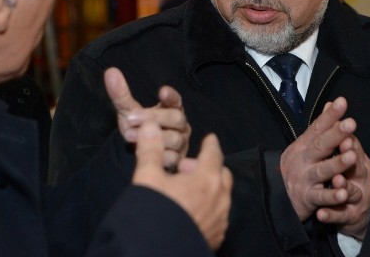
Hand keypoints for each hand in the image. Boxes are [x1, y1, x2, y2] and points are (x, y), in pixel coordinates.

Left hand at [104, 67, 190, 169]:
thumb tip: (111, 71)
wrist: (140, 150)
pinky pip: (173, 158)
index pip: (175, 100)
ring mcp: (181, 142)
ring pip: (175, 139)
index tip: (162, 91)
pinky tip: (146, 154)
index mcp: (172, 108)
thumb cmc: (138, 125)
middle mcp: (180, 124)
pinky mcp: (178, 159)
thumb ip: (121, 94)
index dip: (170, 96)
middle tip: (132, 118)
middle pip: (175, 118)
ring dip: (154, 138)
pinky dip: (160, 156)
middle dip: (154, 118)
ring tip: (131, 136)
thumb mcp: (128, 110)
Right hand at [133, 121, 232, 249]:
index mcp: (207, 180)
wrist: (155, 251)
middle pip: (222, 175)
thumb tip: (150, 125)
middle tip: (186, 169)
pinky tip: (191, 212)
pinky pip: (218, 216)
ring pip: (221, 196)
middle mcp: (219, 200)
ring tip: (186, 191)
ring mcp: (220, 221)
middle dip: (208, 167)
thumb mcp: (147, 177)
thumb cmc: (154, 212)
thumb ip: (150, 149)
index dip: (210, 144)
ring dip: (209, 188)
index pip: (214, 154)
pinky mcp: (216, 238)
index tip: (210, 138)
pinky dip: (209, 207)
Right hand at [279, 97, 360, 221]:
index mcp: (304, 145)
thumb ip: (320, 127)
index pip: (317, 127)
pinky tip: (343, 193)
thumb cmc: (299, 166)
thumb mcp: (305, 145)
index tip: (342, 102)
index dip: (330, 116)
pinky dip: (332, 196)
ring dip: (337, 164)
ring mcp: (304, 178)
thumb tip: (331, 103)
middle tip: (351, 124)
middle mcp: (303, 159)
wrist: (277, 196)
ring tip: (352, 156)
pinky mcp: (307, 198)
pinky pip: (321, 197)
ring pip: (322, 170)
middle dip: (336, 134)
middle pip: (320, 145)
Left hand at [317, 132, 369, 240]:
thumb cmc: (351, 174)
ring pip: (350, 192)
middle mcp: (360, 178)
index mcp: (358, 160)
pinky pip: (338, 216)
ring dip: (342, 186)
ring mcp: (356, 198)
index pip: (353, 146)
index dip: (347, 137)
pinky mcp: (348, 216)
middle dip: (347, 158)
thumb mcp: (347, 152)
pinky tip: (320, 214)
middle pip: (355, 167)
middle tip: (347, 149)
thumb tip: (330, 103)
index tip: (345, 125)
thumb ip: (337, 131)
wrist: (358, 210)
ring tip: (337, 181)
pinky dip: (330, 214)